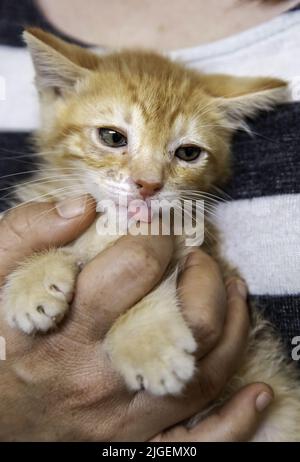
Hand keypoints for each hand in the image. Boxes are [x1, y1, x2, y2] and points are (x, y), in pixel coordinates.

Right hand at [0, 196, 272, 440]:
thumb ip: (26, 234)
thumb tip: (82, 207)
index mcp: (61, 328)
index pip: (132, 270)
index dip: (157, 238)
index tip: (160, 227)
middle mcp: (95, 377)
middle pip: (181, 321)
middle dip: (202, 274)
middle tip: (196, 257)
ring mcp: (120, 420)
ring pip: (202, 374)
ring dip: (231, 325)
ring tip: (230, 291)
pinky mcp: (134, 447)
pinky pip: (199, 444)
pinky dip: (236, 420)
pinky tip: (255, 392)